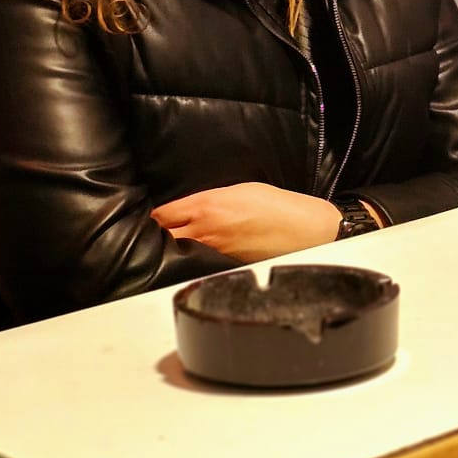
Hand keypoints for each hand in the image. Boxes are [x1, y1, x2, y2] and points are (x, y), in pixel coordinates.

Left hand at [152, 184, 342, 261]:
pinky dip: (193, 262)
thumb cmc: (278, 206)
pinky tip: (197, 258)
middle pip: (163, 237)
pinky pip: (197, 265)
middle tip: (159, 233)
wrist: (303, 230)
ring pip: (177, 255)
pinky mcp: (223, 267)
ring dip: (173, 250)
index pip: (161, 215)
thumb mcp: (239, 190)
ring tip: (176, 246)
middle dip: (158, 235)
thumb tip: (191, 207)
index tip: (154, 218)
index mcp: (206, 206)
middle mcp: (204, 231)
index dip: (154, 217)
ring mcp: (212, 253)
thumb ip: (209, 199)